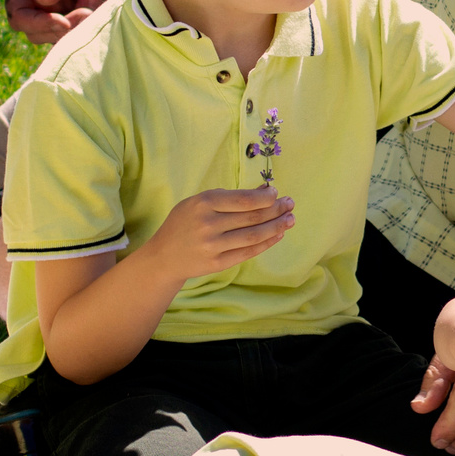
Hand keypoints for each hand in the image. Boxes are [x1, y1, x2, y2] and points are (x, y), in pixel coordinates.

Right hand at [5, 0, 112, 42]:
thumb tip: (44, 1)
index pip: (19, 17)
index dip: (37, 24)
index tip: (62, 22)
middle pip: (38, 32)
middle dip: (61, 28)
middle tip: (87, 12)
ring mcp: (53, 5)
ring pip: (59, 33)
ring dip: (77, 24)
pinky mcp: (73, 6)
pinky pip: (77, 25)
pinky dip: (88, 17)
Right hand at [140, 186, 293, 281]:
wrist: (163, 256)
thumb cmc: (184, 224)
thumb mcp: (198, 203)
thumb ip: (228, 197)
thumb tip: (264, 192)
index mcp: (203, 203)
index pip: (244, 200)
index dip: (265, 197)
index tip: (276, 194)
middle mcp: (209, 224)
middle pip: (252, 217)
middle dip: (276, 209)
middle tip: (290, 204)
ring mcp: (213, 246)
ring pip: (254, 235)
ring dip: (277, 226)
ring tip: (290, 219)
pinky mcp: (217, 263)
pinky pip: (248, 252)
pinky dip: (266, 243)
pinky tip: (278, 235)